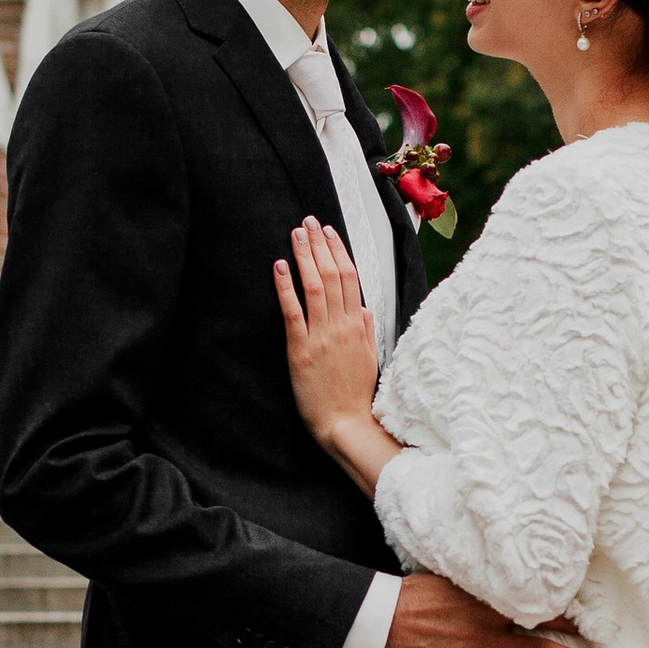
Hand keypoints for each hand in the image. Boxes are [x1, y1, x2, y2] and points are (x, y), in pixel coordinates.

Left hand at [274, 218, 381, 450]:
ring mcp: (322, 337)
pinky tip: (279, 267)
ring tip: (296, 235)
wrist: (346, 424)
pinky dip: (286, 287)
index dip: (339, 251)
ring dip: (305, 257)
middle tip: (309, 222)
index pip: (351, 278)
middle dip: (320, 245)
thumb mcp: (369, 359)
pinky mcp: (302, 351)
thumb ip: (367, 330)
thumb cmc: (355, 396)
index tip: (329, 232)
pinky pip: (293, 312)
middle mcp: (342, 327)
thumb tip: (365, 308)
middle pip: (333, 275)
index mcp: (358, 327)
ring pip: (315, 287)